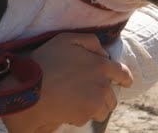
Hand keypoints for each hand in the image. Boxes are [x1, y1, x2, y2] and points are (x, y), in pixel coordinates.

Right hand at [0, 33, 132, 131]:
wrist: (31, 87)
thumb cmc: (47, 60)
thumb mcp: (68, 39)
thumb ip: (90, 42)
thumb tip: (103, 53)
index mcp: (101, 66)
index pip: (123, 74)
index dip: (124, 78)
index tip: (125, 82)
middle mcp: (103, 85)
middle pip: (112, 97)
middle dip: (104, 96)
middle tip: (88, 93)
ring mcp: (95, 103)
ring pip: (102, 110)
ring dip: (94, 107)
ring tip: (77, 101)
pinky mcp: (84, 116)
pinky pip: (87, 118)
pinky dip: (79, 115)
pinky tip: (66, 107)